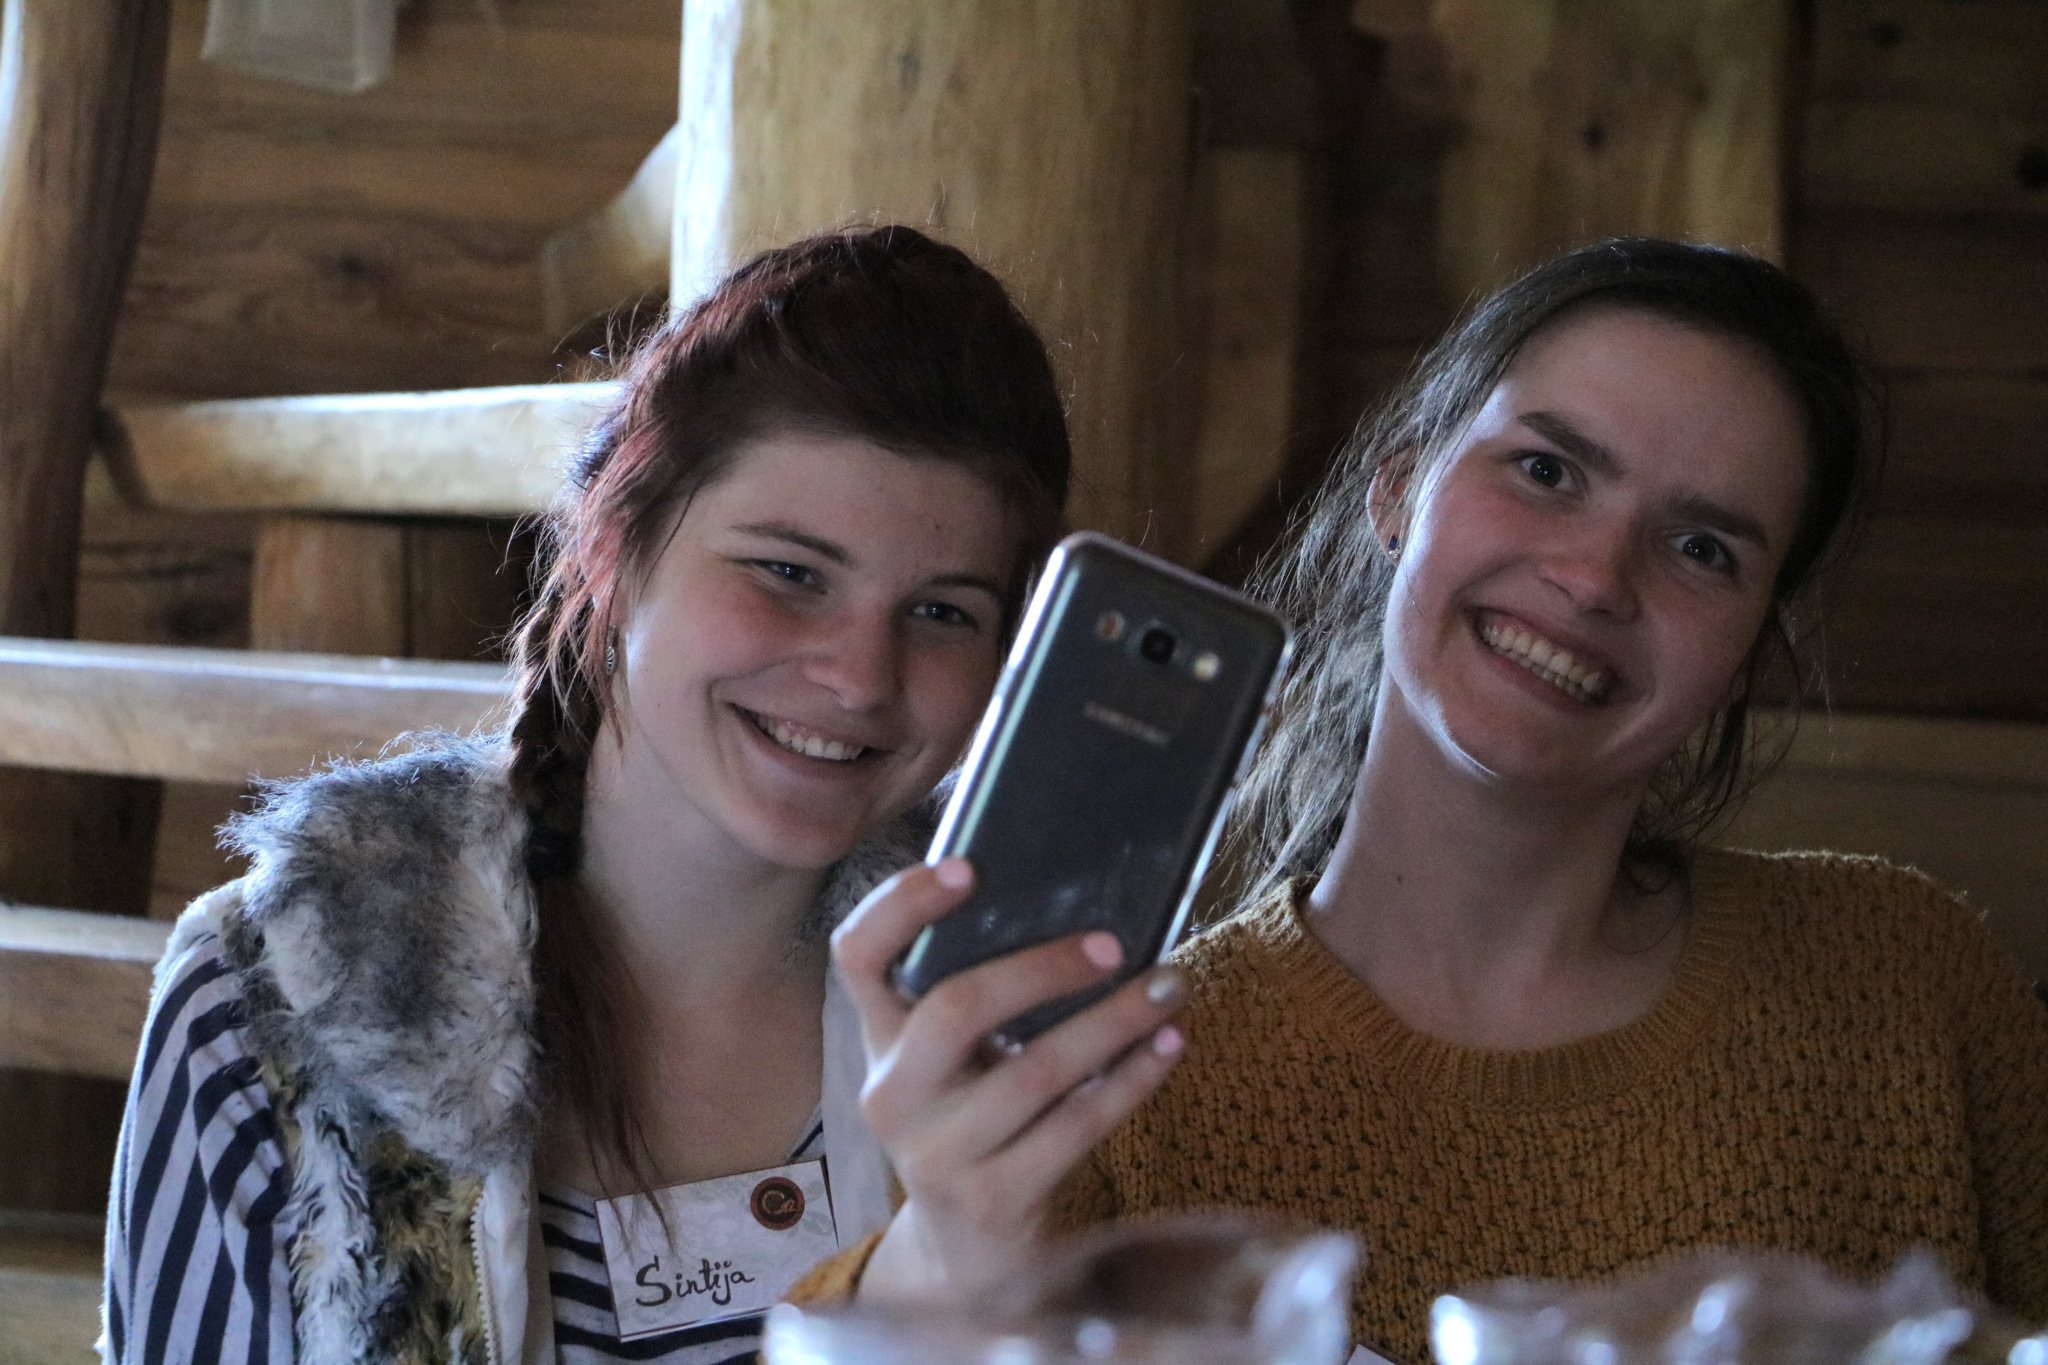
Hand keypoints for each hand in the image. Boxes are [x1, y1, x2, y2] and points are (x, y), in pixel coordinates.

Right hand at [831, 857, 1187, 1305]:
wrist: (968, 1252)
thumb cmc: (974, 1123)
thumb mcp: (950, 1063)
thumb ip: (978, 999)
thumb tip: (1080, 909)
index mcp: (878, 1040)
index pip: (857, 956)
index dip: (901, 905)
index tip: (968, 867)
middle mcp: (892, 1095)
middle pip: (952, 1009)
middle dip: (1040, 968)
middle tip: (1112, 945)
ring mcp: (937, 1154)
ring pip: (1034, 1071)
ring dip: (1114, 1020)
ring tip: (1171, 984)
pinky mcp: (994, 1199)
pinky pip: (1076, 1126)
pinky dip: (1132, 1078)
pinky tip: (1169, 1045)